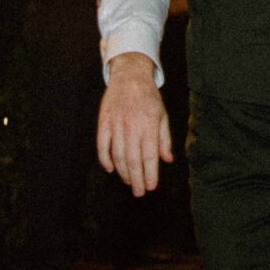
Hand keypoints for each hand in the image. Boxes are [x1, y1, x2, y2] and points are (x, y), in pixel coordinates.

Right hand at [98, 55, 172, 193]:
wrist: (129, 76)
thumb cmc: (149, 98)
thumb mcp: (162, 116)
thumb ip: (164, 139)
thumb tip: (167, 160)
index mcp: (149, 125)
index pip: (149, 156)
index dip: (150, 174)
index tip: (151, 187)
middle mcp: (132, 127)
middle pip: (133, 160)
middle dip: (137, 179)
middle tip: (140, 192)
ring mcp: (116, 125)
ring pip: (118, 155)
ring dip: (123, 172)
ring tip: (129, 182)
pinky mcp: (104, 122)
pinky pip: (102, 146)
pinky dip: (105, 159)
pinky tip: (110, 169)